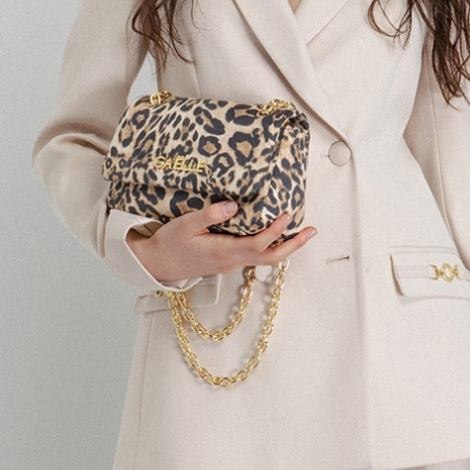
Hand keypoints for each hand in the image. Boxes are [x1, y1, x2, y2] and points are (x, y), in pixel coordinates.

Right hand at [128, 203, 316, 286]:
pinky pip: (255, 254)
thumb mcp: (185, 225)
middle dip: (293, 245)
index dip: (274, 231)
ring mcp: (231, 263)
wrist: (157, 264)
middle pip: (270, 257)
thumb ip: (209, 214)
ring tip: (301, 231)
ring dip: (285, 246)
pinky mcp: (228, 260)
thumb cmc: (169, 244)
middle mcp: (231, 260)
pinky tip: (275, 233)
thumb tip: (233, 205)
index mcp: (223, 252)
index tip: (287, 216)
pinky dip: (270, 245)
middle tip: (311, 231)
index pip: (257, 244)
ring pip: (265, 258)